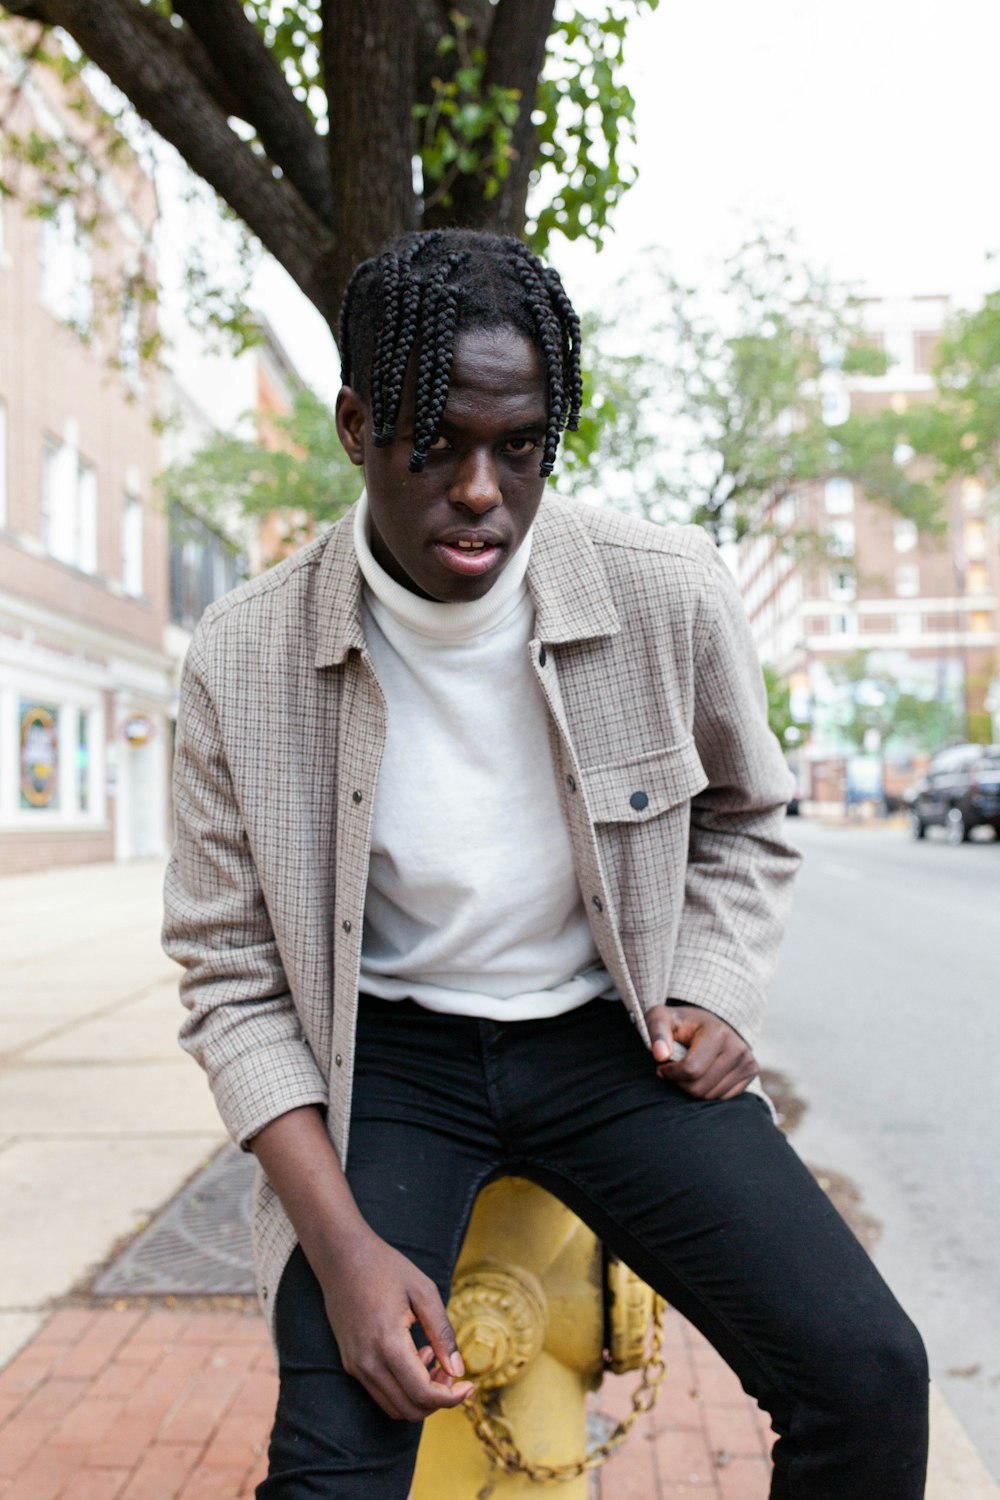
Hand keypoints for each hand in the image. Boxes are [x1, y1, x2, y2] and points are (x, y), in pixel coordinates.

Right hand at [316, 1226, 473, 1420]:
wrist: (341, 1256)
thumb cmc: (385, 1267)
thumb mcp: (423, 1291)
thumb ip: (442, 1332)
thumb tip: (458, 1370)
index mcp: (388, 1343)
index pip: (423, 1393)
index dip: (451, 1398)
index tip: (470, 1386)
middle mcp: (367, 1362)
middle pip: (409, 1409)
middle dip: (438, 1399)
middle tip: (452, 1370)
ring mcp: (355, 1365)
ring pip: (394, 1408)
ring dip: (420, 1395)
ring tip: (432, 1358)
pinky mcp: (350, 1363)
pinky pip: (381, 1394)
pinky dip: (402, 1388)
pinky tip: (414, 1356)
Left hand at [646, 1002, 756, 1100]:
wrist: (706, 1021)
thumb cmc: (679, 1023)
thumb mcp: (661, 1018)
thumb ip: (657, 1033)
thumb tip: (661, 1056)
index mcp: (717, 1033)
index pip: (691, 1070)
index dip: (671, 1073)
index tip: (662, 1066)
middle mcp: (737, 1047)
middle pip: (700, 1087)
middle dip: (681, 1083)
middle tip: (675, 1070)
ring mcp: (747, 1060)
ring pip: (711, 1096)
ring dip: (694, 1088)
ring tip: (690, 1070)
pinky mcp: (751, 1071)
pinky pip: (723, 1097)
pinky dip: (708, 1091)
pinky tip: (704, 1074)